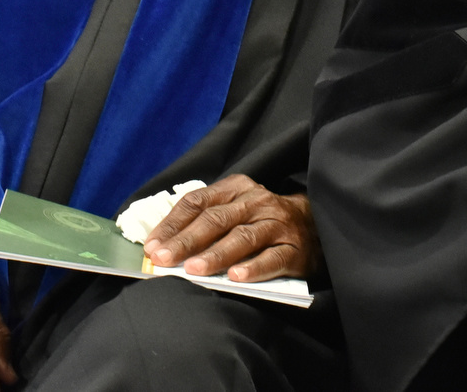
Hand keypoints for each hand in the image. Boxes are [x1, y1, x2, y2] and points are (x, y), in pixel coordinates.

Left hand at [142, 174, 320, 281]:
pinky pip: (272, 259)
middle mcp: (257, 201)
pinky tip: (236, 278)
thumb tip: (161, 246)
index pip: (198, 201)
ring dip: (216, 255)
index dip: (173, 223)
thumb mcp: (235, 210)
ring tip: (193, 270)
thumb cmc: (261, 221)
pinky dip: (253, 268)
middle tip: (163, 259)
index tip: (152, 245)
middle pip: (217, 219)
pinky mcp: (295, 249)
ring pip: (243, 238)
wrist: (315, 225)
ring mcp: (277, 224)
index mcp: (237, 188)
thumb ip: (204, 222)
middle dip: (187, 240)